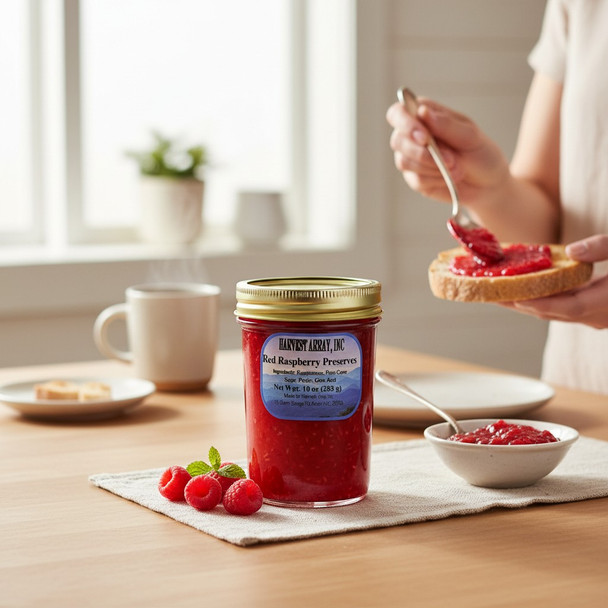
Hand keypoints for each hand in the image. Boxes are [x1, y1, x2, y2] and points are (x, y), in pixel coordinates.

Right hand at [386, 97, 508, 207]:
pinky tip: (449, 178)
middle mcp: (412, 136)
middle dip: (423, 153)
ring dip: (433, 167)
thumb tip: (422, 112)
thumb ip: (446, 124)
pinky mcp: (415, 179)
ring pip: (404, 162)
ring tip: (456, 168)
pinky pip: (416, 180)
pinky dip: (436, 179)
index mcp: (424, 116)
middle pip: (397, 140)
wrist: (488, 183)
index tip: (424, 137)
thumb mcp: (470, 136)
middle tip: (451, 159)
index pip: (398, 113)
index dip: (405, 124)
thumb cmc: (480, 153)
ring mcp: (411, 159)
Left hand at [503, 235, 607, 328]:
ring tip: (499, 293)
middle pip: (556, 312)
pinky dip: (543, 298)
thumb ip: (602, 248)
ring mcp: (597, 315)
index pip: (572, 308)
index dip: (543, 304)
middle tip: (493, 295)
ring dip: (529, 302)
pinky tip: (524, 288)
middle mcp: (601, 314)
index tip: (516, 299)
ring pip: (557, 312)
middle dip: (523, 304)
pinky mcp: (593, 309)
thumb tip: (570, 251)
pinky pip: (562, 307)